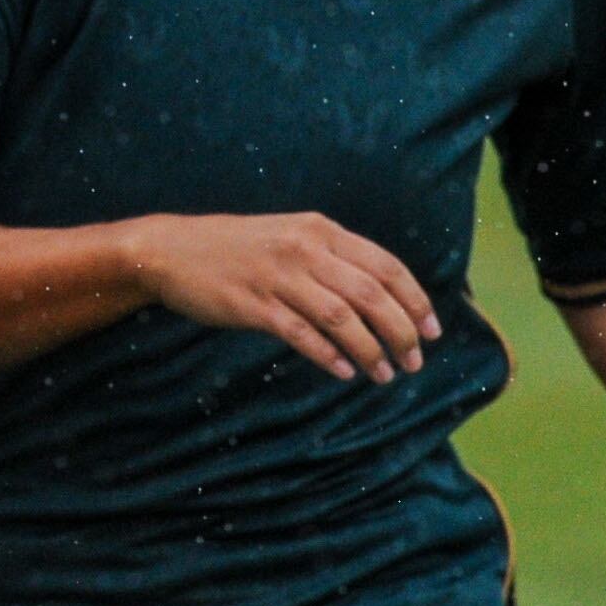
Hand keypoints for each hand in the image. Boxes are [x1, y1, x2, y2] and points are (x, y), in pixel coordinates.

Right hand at [122, 211, 441, 383]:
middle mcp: (304, 249)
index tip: (432, 332)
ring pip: (341, 317)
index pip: (386, 266)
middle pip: (371, 294)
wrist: (173, 251)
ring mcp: (278, 276)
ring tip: (384, 374)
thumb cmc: (238, 249)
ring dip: (370, 350)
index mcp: (321, 231)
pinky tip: (345, 372)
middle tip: (413, 362)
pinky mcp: (252, 304)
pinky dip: (328, 355)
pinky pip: (301, 334)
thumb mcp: (291, 238)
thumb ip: (332, 258)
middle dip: (401, 331)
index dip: (415, 301)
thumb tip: (381, 296)